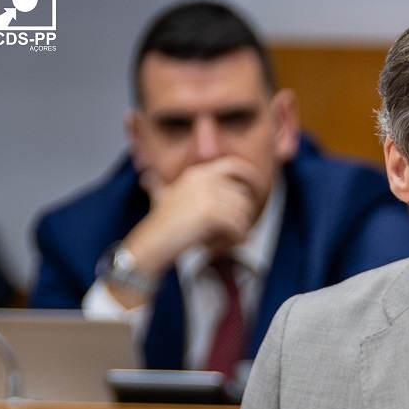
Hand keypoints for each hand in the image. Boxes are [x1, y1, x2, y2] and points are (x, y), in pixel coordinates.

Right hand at [125, 156, 266, 276]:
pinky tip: (237, 243)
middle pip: (241, 194)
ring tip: (238, 239)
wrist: (151, 244)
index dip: (251, 174)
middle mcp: (201, 180)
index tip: (261, 188)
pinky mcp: (208, 213)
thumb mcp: (160, 197)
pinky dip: (240, 235)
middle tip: (244, 228)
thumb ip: (160, 185)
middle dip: (246, 213)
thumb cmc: (159, 225)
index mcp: (196, 174)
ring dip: (243, 227)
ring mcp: (205, 195)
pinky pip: (237, 224)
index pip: (233, 164)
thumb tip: (147, 177)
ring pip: (241, 210)